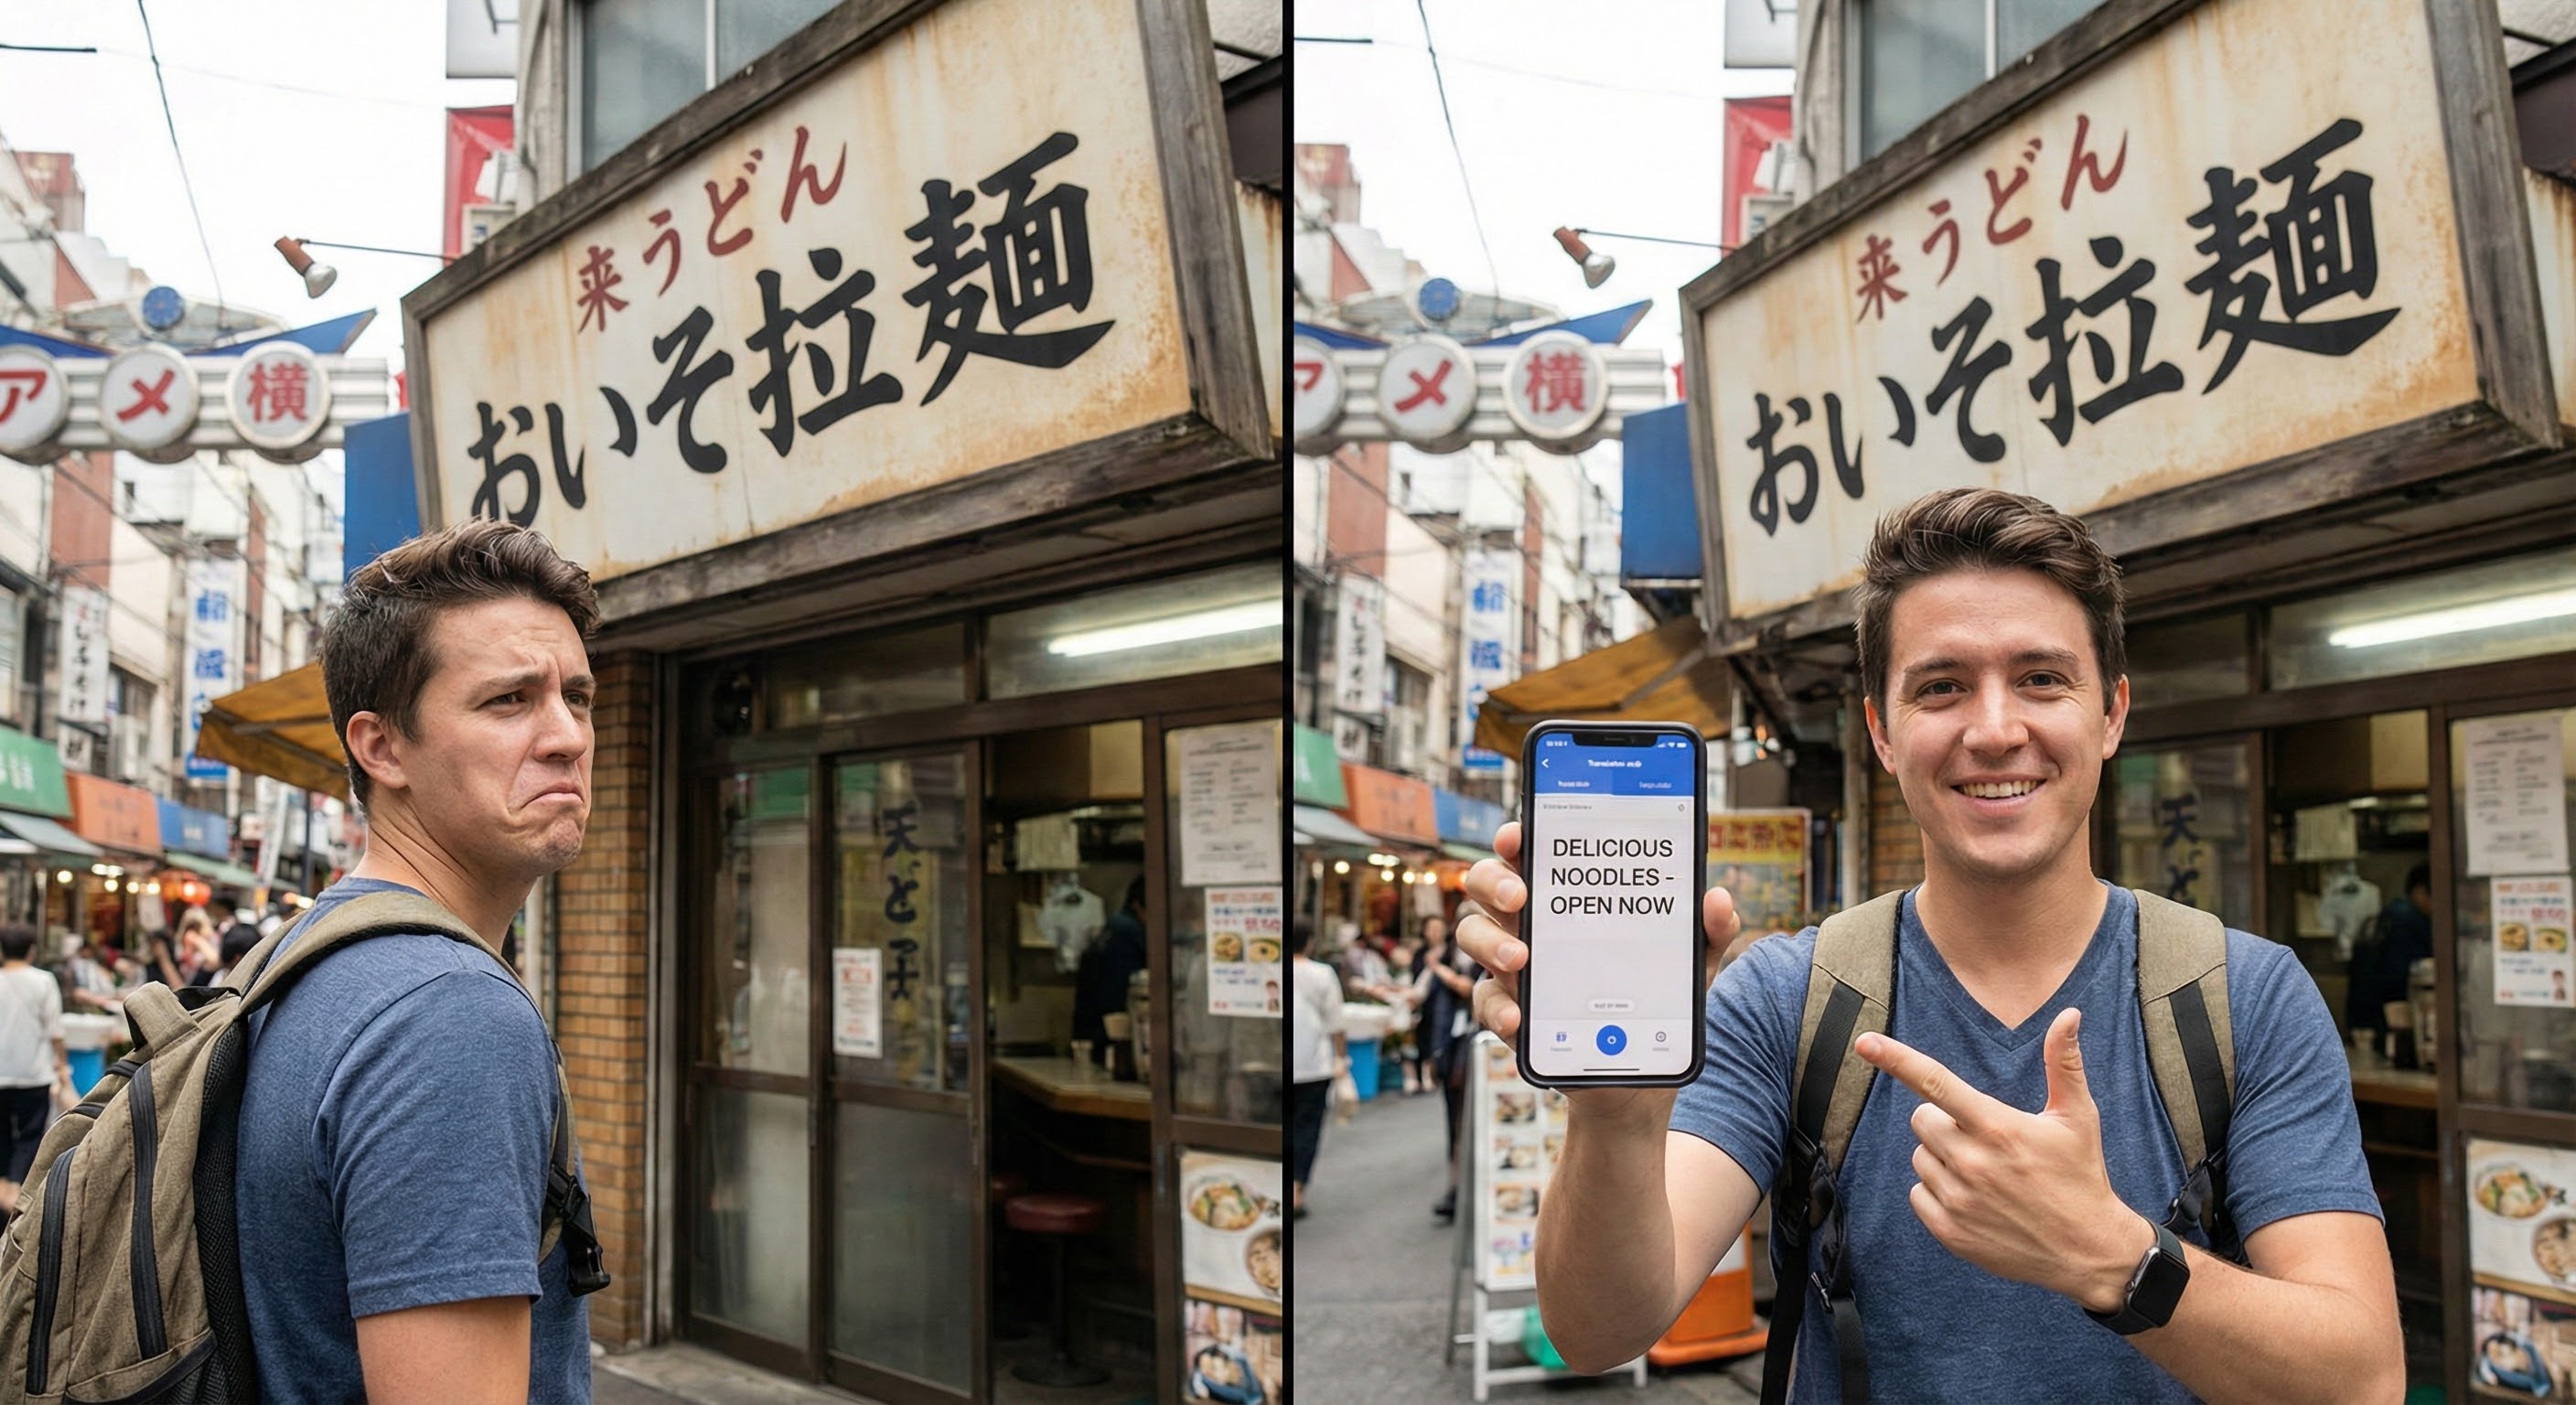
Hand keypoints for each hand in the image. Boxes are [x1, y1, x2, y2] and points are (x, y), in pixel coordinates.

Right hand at [1455, 822, 1738, 1115]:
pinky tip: (1519, 1019)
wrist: (1638, 1079)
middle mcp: (1534, 925)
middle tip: (1518, 896)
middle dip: (1493, 881)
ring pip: (1474, 935)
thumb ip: (1708, 932)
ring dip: (1489, 943)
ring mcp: (1517, 968)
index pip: (1533, 854)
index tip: (1520, 836)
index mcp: (1570, 900)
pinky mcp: (1512, 1012)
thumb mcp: (1690, 967)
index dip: (1518, 838)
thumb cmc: (1656, 1004)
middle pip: (1488, 884)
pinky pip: (1485, 1001)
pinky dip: (1498, 1007)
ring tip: (1520, 961)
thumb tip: (1718, 899)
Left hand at [1855, 1007, 2151, 1308]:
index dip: (1897, 1059)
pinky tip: (1975, 1199)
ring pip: (1920, 1157)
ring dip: (1943, 1158)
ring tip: (1987, 1174)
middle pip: (1922, 1119)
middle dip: (1946, 1122)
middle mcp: (1972, 1162)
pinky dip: (1938, 1192)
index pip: (1936, 1083)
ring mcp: (1958, 1199)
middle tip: (1985, 1140)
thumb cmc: (2081, 1176)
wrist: (2088, 1251)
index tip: (1865, 1042)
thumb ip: (2064, 1063)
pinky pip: (1917, 1194)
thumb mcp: (2078, 1118)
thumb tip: (2069, 1015)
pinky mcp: (1950, 1231)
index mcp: (1998, 1128)